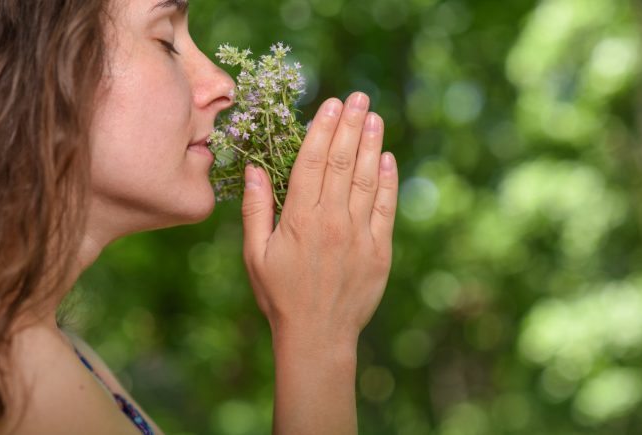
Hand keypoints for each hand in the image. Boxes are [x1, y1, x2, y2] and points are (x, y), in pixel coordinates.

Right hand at [240, 92, 397, 344]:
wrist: (317, 336)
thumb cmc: (279, 295)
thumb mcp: (255, 254)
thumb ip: (255, 209)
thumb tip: (254, 169)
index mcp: (299, 219)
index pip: (312, 162)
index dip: (321, 129)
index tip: (329, 104)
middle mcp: (332, 221)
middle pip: (342, 162)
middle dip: (350, 125)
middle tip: (358, 96)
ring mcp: (359, 235)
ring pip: (366, 179)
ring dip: (371, 144)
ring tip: (373, 115)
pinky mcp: (380, 250)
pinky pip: (386, 208)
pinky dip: (387, 181)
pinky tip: (387, 158)